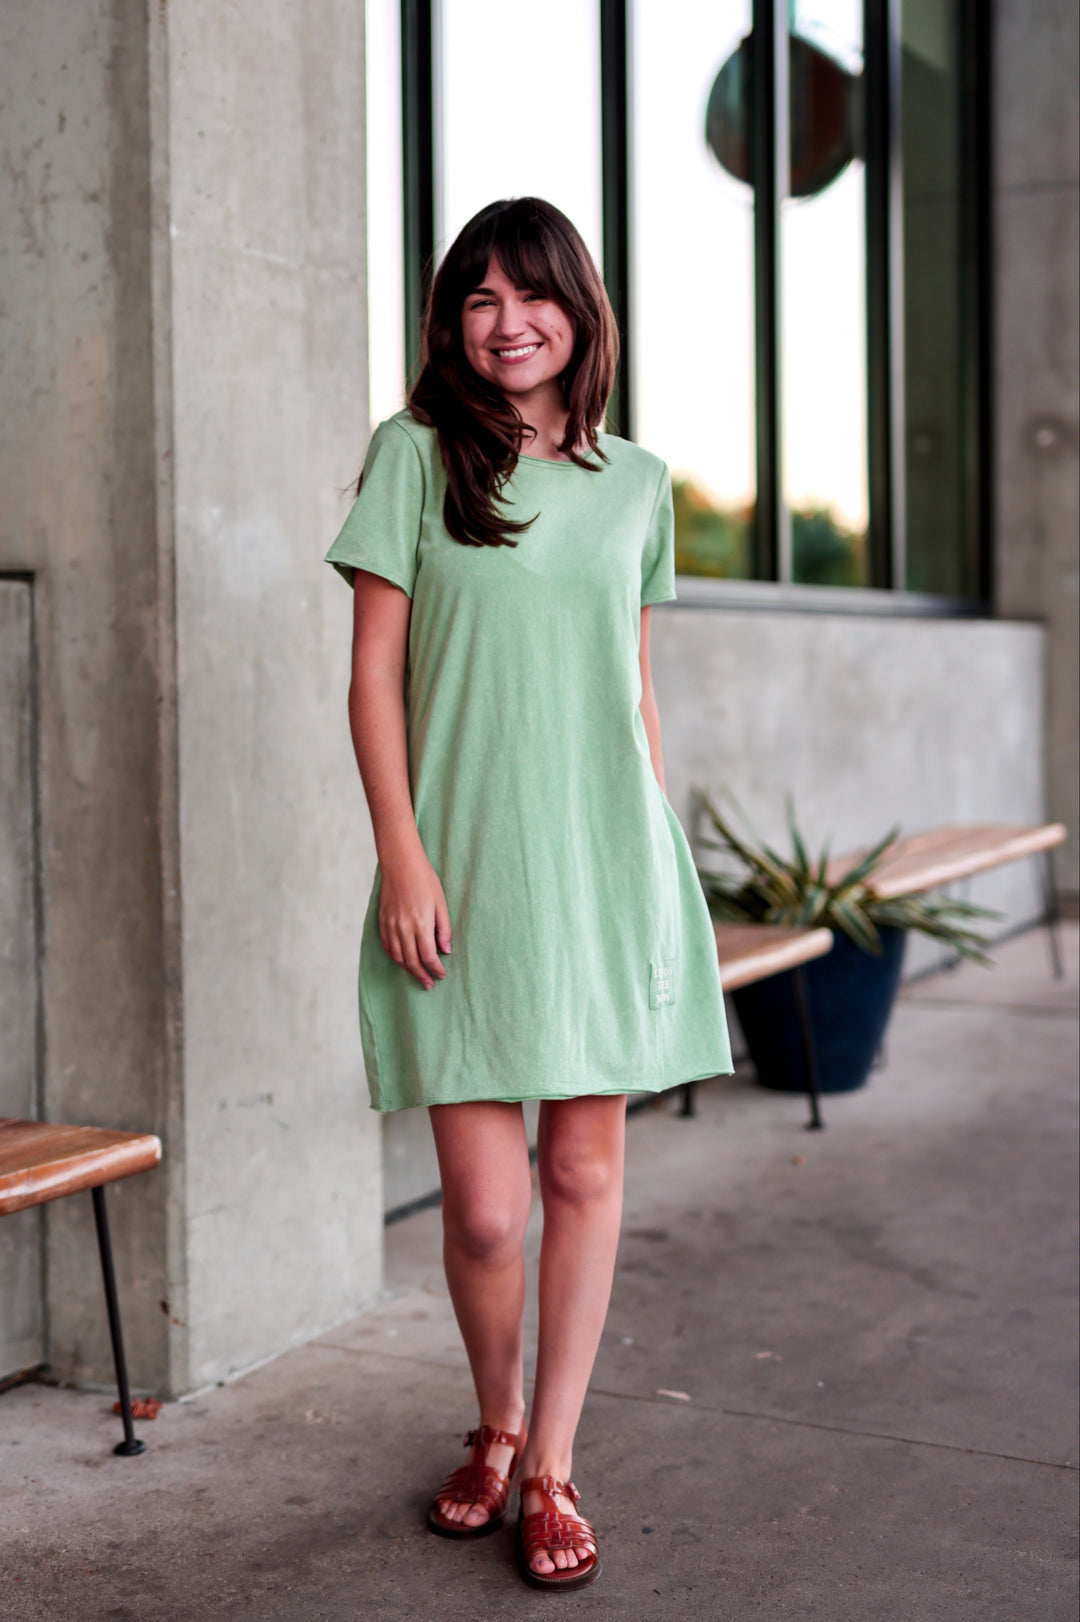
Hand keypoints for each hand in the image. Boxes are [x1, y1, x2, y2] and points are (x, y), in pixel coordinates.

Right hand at [377, 845, 452, 989]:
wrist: (400, 864)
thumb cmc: (425, 880)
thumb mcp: (441, 902)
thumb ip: (444, 928)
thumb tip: (446, 949)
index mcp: (421, 923)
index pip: (428, 956)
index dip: (436, 968)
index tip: (442, 974)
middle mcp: (404, 927)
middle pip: (412, 961)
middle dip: (422, 975)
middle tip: (430, 984)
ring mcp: (391, 925)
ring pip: (398, 956)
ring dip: (408, 969)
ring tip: (418, 976)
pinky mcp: (382, 921)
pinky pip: (388, 946)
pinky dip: (395, 957)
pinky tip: (402, 961)